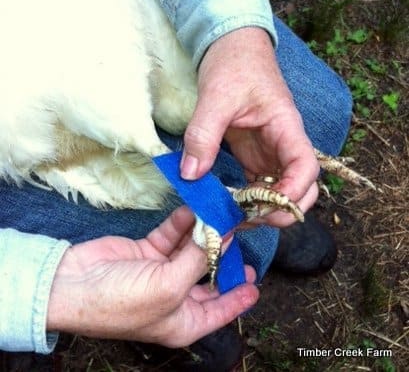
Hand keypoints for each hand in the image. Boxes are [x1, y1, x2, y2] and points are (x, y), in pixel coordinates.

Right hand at [47, 206, 258, 346]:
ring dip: (203, 233)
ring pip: (190, 250)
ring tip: (222, 215)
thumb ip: (199, 260)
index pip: (220, 310)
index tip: (256, 284)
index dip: (239, 297)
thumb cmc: (124, 300)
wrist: (74, 284)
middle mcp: (175, 297)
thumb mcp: (169, 286)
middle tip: (241, 237)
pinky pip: (171, 236)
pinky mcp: (147, 251)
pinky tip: (194, 210)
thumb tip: (222, 236)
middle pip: (208, 276)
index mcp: (184, 321)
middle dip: (223, 257)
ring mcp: (161, 272)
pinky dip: (182, 224)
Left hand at [181, 27, 319, 226]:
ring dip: (262, 208)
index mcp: (285, 126)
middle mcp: (282, 144)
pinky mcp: (253, 153)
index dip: (294, 190)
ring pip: (279, 189)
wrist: (232, 47)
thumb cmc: (234, 64)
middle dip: (281, 208)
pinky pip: (256, 183)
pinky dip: (246, 198)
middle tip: (247, 218)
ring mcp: (269, 151)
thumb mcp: (216, 97)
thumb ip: (203, 134)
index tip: (268, 205)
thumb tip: (191, 174)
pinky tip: (227, 205)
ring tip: (232, 217)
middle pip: (301, 187)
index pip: (306, 165)